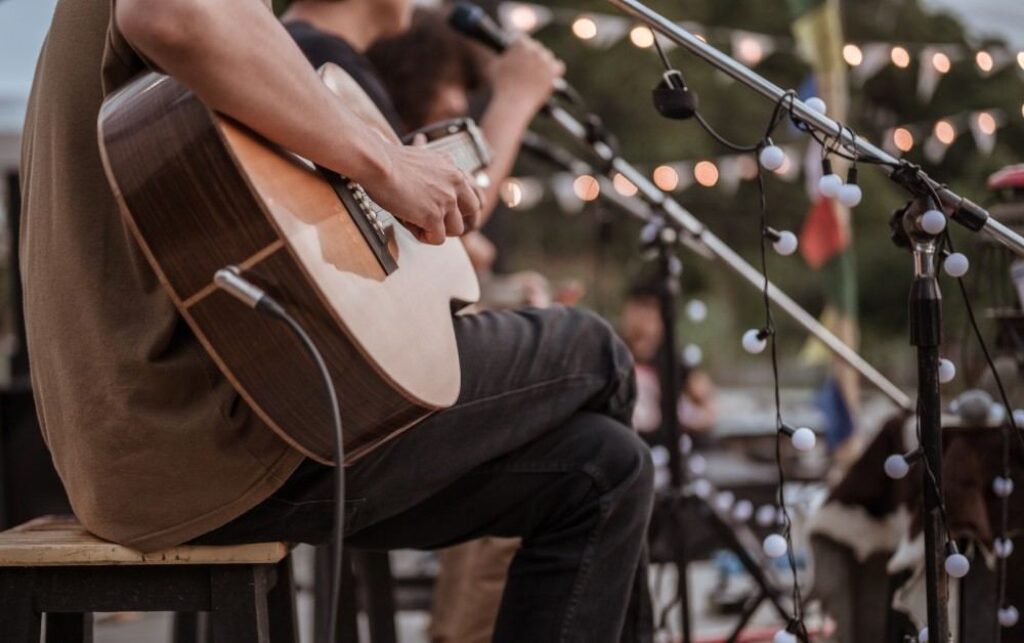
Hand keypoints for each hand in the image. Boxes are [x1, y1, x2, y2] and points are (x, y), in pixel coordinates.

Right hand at [364, 139, 481, 244]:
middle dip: (455, 220)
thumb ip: (431, 163)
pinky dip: (423, 236)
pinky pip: (437, 238)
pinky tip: (408, 222)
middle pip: (473, 212)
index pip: (471, 193)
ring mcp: (447, 199)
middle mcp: (455, 181)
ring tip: (415, 220)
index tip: (442, 211)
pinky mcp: (434, 215)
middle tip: (434, 221)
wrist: (376, 163)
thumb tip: (423, 142)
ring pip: (456, 229)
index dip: (458, 207)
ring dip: (436, 230)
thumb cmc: (388, 160)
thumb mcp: (420, 155)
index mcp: (452, 166)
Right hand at [487, 36, 564, 114]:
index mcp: (520, 43)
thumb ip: (489, 53)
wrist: (513, 102)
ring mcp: (544, 59)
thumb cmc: (499, 85)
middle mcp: (534, 48)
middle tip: (528, 69)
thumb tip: (480, 46)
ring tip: (537, 74)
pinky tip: (550, 77)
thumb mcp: (491, 66)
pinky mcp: (553, 71)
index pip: (523, 42)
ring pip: (548, 57)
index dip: (521, 51)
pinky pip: (559, 66)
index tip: (520, 59)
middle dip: (532, 57)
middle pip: (537, 49)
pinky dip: (555, 71)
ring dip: (544, 63)